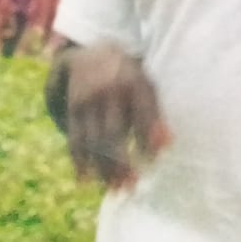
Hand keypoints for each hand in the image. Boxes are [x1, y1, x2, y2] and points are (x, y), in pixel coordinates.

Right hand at [59, 43, 168, 188]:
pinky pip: (74, 138)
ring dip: (102, 168)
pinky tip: (85, 180)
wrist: (90, 52)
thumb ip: (156, 113)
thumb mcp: (146, 84)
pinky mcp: (73, 110)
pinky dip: (79, 161)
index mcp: (133, 83)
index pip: (141, 113)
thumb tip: (168, 144)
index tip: (154, 161)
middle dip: (121, 161)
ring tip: (114, 189)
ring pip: (93, 139)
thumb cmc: (129, 76)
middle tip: (130, 186)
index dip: (147, 137)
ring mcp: (87, 101)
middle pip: (113, 131)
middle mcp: (108, 92)